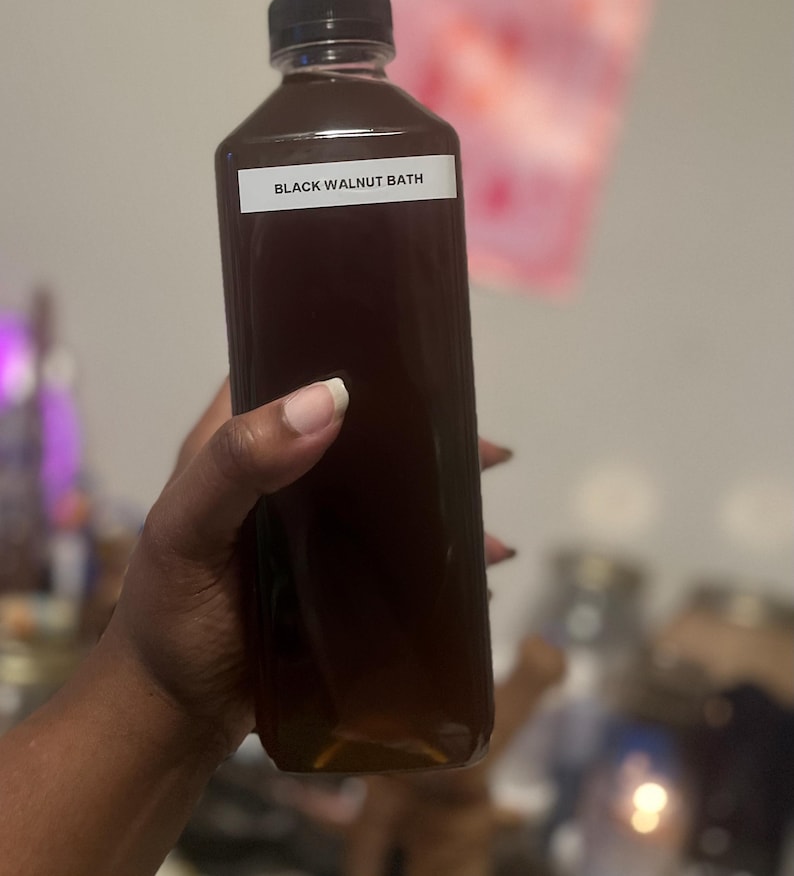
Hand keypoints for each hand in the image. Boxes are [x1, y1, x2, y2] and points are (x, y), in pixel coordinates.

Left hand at [104, 380, 515, 761]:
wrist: (177, 717)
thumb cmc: (168, 613)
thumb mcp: (186, 529)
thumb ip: (239, 461)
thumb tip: (331, 399)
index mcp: (240, 442)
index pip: (292, 369)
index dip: (345, 350)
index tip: (410, 347)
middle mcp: (283, 474)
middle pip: (358, 430)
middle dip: (416, 424)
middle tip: (473, 426)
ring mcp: (316, 529)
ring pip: (386, 488)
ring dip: (437, 484)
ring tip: (490, 481)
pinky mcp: (340, 579)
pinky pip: (399, 551)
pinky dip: (441, 549)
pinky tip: (484, 558)